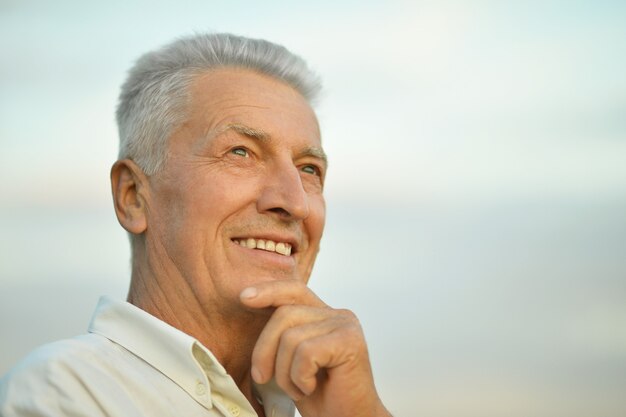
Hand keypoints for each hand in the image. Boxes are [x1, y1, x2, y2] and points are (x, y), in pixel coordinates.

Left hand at [240, 280, 390, 416]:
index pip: (293, 291)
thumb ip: (282, 334)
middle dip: (264, 349)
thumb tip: (250, 306)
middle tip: (262, 378)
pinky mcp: (349, 342)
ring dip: (285, 372)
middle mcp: (338, 315)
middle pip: (284, 315)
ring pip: (291, 337)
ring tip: (299, 388)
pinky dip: (300, 377)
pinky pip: (305, 353)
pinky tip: (311, 388)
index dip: (269, 291)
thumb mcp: (291, 359)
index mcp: (324, 315)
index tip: (244, 297)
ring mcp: (345, 326)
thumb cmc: (320, 396)